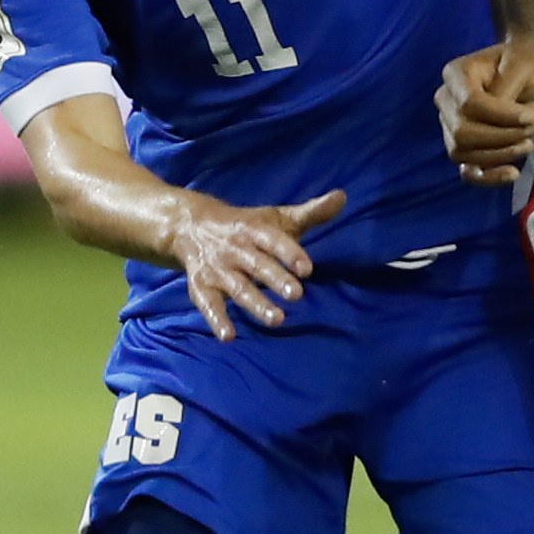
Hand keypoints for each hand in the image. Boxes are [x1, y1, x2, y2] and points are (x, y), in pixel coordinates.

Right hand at [167, 189, 340, 339]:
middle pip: (257, 265)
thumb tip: (343, 197)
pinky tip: (229, 336)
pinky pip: (208, 304)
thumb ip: (311, 212)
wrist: (190, 225)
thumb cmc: (246, 225)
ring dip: (255, 303)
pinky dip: (216, 320)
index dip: (289, 253)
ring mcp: (218, 269)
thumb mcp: (277, 217)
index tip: (307, 269)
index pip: (273, 240)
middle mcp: (235, 249)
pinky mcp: (202, 286)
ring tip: (277, 320)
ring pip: (238, 287)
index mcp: (254, 229)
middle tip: (296, 295)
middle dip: (275, 279)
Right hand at [438, 39, 533, 184]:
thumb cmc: (525, 62)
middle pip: (462, 133)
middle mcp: (445, 100)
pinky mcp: (463, 146)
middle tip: (533, 129)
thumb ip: (506, 89)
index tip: (530, 117)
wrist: (526, 69)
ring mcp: (450, 125)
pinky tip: (512, 173)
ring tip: (528, 143)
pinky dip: (488, 177)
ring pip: (463, 153)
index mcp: (456, 75)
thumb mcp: (522, 66)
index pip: (469, 104)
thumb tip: (502, 120)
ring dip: (500, 155)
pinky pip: (467, 170)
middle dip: (502, 137)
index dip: (500, 116)